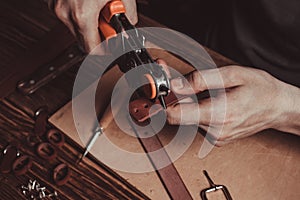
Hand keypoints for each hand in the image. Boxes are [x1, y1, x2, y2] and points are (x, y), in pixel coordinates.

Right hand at [52, 0, 137, 51]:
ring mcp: (56, 6)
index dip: (104, 49)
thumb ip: (128, 13)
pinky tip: (87, 1)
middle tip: (107, 22)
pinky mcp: (53, 1)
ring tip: (96, 7)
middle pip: (83, 40)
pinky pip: (68, 15)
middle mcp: (65, 13)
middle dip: (97, 35)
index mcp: (82, 15)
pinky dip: (79, 13)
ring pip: (75, 28)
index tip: (111, 45)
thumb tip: (130, 23)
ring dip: (88, 23)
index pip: (92, 49)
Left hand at [167, 65, 299, 145]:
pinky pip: (197, 122)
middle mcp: (214, 131)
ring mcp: (215, 137)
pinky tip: (209, 100)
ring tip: (203, 90)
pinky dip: (197, 109)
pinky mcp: (216, 138)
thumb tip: (176, 85)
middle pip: (179, 114)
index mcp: (218, 115)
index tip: (158, 89)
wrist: (279, 107)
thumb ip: (201, 79)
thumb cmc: (260, 90)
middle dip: (176, 96)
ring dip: (188, 102)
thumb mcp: (232, 75)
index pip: (175, 115)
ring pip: (188, 118)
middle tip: (178, 79)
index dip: (163, 100)